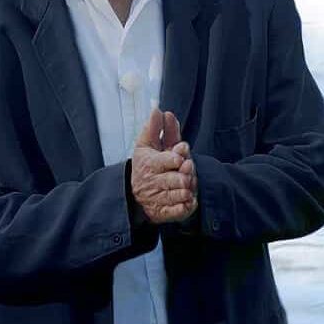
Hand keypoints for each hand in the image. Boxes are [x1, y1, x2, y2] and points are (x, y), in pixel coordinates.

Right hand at [131, 109, 197, 223]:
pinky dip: (186, 207)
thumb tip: (158, 110)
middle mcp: (154, 183)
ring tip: (189, 184)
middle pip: (177, 179)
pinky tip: (190, 200)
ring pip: (180, 194)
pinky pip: (180, 211)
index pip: (167, 160)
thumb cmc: (146, 165)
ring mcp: (160, 199)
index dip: (178, 156)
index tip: (183, 152)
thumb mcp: (147, 145)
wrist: (134, 194)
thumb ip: (154, 129)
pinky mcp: (166, 213)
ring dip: (188, 189)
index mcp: (150, 165)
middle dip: (187, 174)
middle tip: (189, 169)